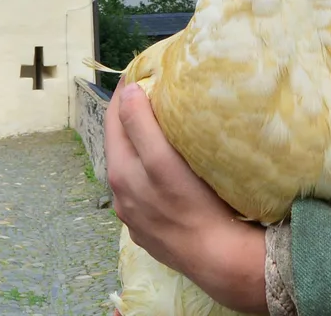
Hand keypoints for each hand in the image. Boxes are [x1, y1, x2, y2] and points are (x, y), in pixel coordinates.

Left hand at [105, 83, 267, 312]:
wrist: (217, 258)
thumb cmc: (195, 205)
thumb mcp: (163, 161)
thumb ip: (140, 125)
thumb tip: (126, 91)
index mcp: (120, 172)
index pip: (113, 118)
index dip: (125, 93)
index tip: (142, 73)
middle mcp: (121, 195)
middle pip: (121, 144)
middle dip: (132, 118)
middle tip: (155, 95)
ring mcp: (135, 217)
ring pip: (133, 170)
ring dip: (141, 148)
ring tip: (163, 132)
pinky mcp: (150, 233)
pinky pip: (145, 194)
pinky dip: (151, 177)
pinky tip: (168, 177)